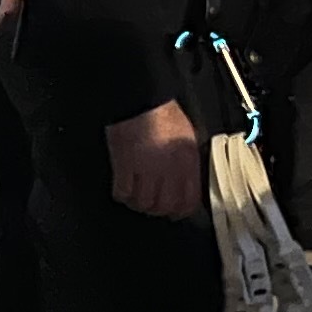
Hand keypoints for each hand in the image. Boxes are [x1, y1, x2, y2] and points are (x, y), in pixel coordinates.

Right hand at [105, 100, 204, 220]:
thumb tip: (188, 181)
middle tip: (152, 204)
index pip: (188, 201)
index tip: (175, 212)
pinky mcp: (125, 166)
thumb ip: (189, 162)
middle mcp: (169, 170)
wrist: (140, 99)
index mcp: (188, 162)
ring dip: (138, 203)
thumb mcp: (188, 136)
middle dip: (157, 209)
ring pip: (143, 203)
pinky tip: (123, 188)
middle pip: (163, 206)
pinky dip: (122, 194)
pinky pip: (123, 192)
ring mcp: (146, 170)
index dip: (180, 211)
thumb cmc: (163, 112)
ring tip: (136, 196)